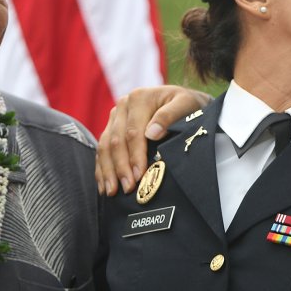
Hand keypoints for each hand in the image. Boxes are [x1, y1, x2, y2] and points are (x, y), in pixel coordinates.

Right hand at [95, 85, 210, 195]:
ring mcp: (115, 116)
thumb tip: (151, 134)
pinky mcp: (112, 127)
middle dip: (121, 167)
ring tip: (112, 192)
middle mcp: (123, 105)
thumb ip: (169, 116)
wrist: (184, 101)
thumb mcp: (186, 105)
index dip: (135, 155)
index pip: (133, 132)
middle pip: (116, 141)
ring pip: (105, 146)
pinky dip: (102, 168)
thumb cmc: (189, 105)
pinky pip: (102, 149)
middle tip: (127, 188)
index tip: (138, 175)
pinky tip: (104, 186)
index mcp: (139, 98)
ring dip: (108, 171)